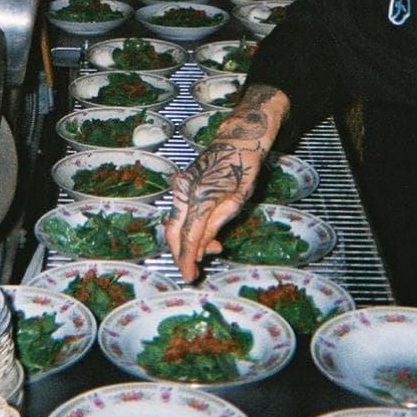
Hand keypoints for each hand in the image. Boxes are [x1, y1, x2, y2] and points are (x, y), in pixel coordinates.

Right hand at [164, 85, 289, 280]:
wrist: (236, 141)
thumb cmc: (243, 169)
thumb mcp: (237, 202)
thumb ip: (215, 226)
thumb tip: (201, 249)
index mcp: (200, 197)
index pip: (188, 237)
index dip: (187, 259)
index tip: (189, 276)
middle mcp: (183, 191)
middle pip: (173, 232)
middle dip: (182, 254)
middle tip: (195, 270)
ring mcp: (179, 186)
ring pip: (174, 223)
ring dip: (188, 241)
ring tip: (212, 247)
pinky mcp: (180, 184)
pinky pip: (178, 212)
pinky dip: (187, 227)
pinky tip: (205, 234)